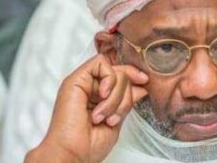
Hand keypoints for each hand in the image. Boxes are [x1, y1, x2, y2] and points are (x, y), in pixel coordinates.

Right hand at [25, 54, 148, 162]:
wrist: (72, 154)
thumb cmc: (89, 145)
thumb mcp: (116, 120)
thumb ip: (126, 101)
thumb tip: (141, 86)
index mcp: (98, 96)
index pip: (121, 75)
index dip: (134, 76)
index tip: (145, 83)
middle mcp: (90, 87)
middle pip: (121, 73)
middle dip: (126, 95)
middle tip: (115, 117)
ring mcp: (83, 82)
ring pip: (115, 70)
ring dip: (116, 96)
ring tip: (105, 116)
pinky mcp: (75, 78)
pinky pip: (100, 63)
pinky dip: (109, 78)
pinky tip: (103, 96)